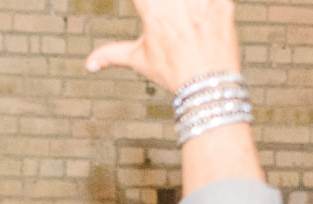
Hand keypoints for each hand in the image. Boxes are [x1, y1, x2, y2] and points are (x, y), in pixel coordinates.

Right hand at [84, 0, 241, 91]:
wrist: (208, 86)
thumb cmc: (173, 73)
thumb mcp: (140, 61)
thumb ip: (112, 55)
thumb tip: (89, 64)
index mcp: (154, 14)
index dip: (141, 2)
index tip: (144, 7)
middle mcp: (178, 4)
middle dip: (166, 6)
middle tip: (166, 17)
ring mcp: (203, 2)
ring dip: (185, 5)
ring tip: (182, 17)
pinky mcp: (223, 4)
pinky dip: (208, 3)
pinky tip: (198, 15)